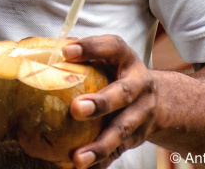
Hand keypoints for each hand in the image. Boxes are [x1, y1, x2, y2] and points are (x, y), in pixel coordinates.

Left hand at [62, 35, 158, 168]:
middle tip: (76, 109)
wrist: (159, 98)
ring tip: (77, 158)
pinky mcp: (138, 137)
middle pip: (123, 94)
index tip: (66, 51)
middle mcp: (139, 85)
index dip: (90, 47)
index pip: (111, 47)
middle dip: (101, 103)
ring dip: (100, 146)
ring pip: (122, 130)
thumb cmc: (118, 72)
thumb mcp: (108, 56)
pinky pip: (119, 152)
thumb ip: (83, 54)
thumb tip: (45, 52)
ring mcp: (142, 113)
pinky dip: (102, 162)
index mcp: (126, 59)